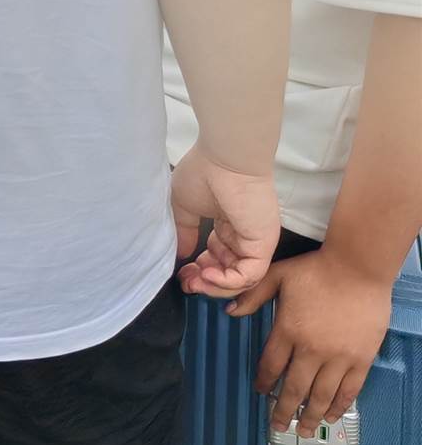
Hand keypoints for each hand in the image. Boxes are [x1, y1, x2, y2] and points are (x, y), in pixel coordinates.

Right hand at [171, 145, 280, 296]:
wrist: (225, 158)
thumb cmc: (204, 173)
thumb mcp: (184, 205)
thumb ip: (184, 231)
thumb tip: (182, 254)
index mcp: (227, 226)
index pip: (218, 259)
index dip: (200, 271)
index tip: (183, 274)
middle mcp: (243, 236)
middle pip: (229, 273)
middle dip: (206, 283)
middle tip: (187, 284)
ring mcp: (255, 242)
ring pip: (240, 279)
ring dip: (216, 286)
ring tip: (196, 282)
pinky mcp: (263, 245)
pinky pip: (249, 274)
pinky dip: (228, 281)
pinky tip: (208, 275)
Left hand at [232, 247, 393, 433]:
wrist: (357, 268)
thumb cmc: (317, 269)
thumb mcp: (278, 275)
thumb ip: (253, 295)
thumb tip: (230, 311)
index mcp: (288, 330)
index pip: (271, 365)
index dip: (264, 381)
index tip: (260, 391)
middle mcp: (311, 350)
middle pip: (294, 388)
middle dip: (283, 410)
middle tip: (277, 426)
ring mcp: (338, 357)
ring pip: (321, 395)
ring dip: (310, 415)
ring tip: (303, 430)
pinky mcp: (361, 360)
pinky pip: (349, 390)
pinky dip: (339, 406)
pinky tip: (332, 416)